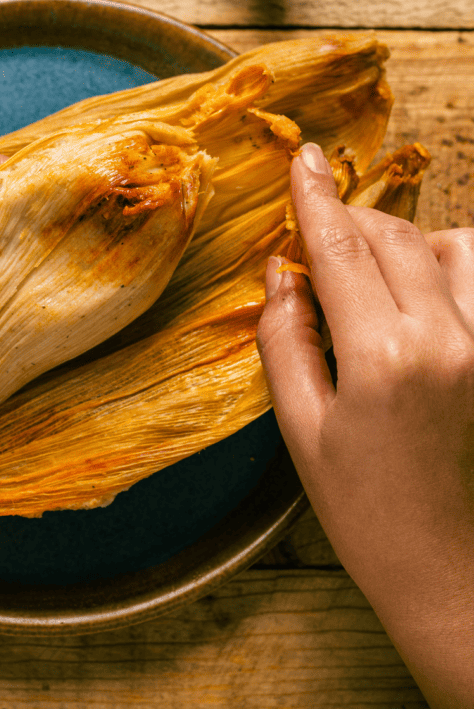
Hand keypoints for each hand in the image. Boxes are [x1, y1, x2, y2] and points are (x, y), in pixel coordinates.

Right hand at [256, 143, 473, 706]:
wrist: (450, 572)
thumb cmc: (365, 510)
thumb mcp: (302, 429)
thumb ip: (286, 342)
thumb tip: (281, 278)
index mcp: (383, 356)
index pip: (341, 253)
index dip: (316, 201)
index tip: (304, 159)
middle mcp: (448, 338)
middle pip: (393, 238)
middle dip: (348, 218)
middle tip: (312, 226)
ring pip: (449, 244)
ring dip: (398, 237)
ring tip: (360, 261)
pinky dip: (445, 260)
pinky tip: (415, 284)